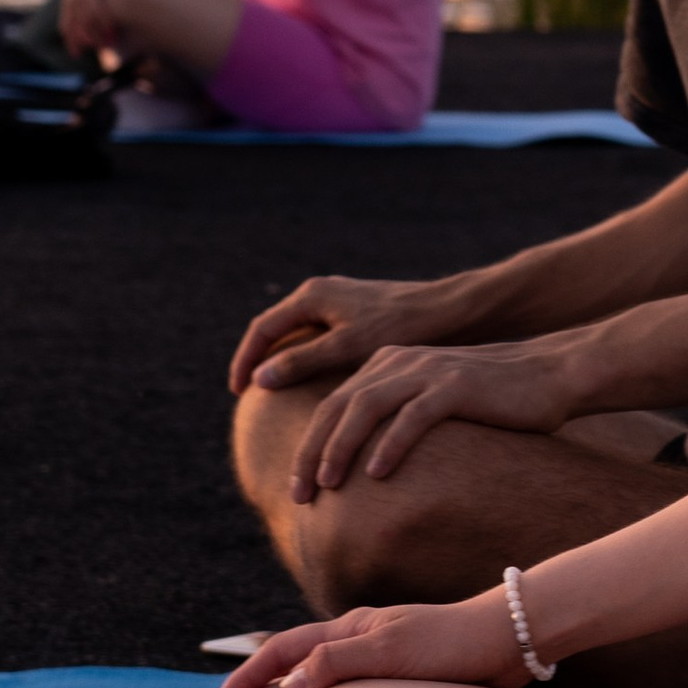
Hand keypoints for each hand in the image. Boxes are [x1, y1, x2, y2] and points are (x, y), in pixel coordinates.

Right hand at [207, 590, 523, 687]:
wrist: (506, 642)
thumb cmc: (451, 643)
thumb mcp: (391, 650)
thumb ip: (339, 663)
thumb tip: (288, 685)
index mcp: (348, 630)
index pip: (279, 652)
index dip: (245, 680)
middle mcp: (356, 643)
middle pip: (290, 662)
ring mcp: (376, 662)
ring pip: (316, 681)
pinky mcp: (398, 682)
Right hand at [228, 272, 460, 396]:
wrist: (449, 311)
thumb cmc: (400, 326)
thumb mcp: (347, 348)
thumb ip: (303, 361)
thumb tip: (260, 379)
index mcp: (312, 295)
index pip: (263, 329)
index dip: (245, 361)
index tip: (238, 393)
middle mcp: (322, 293)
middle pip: (277, 329)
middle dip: (260, 360)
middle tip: (248, 395)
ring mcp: (340, 302)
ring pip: (299, 333)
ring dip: (283, 359)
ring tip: (275, 393)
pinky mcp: (358, 314)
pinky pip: (320, 337)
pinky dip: (307, 358)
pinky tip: (314, 383)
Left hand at [290, 337, 578, 498]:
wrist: (550, 373)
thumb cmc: (493, 398)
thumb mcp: (433, 399)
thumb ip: (398, 416)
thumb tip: (366, 464)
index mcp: (389, 363)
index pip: (333, 403)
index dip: (309, 445)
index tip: (297, 487)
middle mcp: (401, 362)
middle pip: (339, 405)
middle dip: (312, 451)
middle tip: (299, 495)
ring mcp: (429, 371)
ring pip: (367, 407)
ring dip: (341, 447)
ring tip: (328, 484)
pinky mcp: (457, 385)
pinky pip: (413, 416)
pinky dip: (391, 444)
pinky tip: (378, 474)